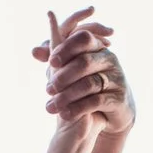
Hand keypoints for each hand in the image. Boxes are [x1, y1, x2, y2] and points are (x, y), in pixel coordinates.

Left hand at [34, 7, 132, 139]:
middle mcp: (109, 59)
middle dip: (63, 76)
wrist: (112, 112)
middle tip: (48, 89)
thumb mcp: (71, 71)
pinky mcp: (119, 98)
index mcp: (97, 47)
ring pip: (89, 84)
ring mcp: (116, 78)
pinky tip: (64, 114)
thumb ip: (55, 60)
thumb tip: (34, 51)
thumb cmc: (87, 86)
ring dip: (67, 95)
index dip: (66, 48)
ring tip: (51, 106)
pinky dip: (78, 108)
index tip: (51, 62)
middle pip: (85, 62)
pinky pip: (96, 101)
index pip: (83, 38)